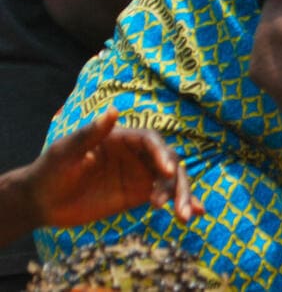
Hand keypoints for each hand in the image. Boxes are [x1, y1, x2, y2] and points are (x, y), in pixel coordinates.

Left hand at [30, 109, 202, 227]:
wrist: (42, 201)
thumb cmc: (50, 170)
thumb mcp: (67, 152)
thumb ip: (91, 134)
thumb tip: (113, 110)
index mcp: (123, 138)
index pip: (151, 142)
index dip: (162, 155)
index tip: (167, 173)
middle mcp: (137, 155)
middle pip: (169, 162)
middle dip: (177, 183)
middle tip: (176, 206)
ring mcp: (140, 175)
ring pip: (172, 181)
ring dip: (182, 196)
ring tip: (184, 217)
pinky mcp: (139, 194)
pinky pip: (165, 197)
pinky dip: (181, 203)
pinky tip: (194, 213)